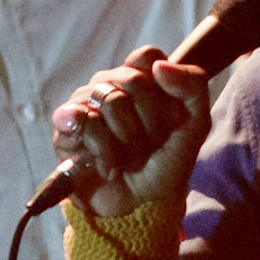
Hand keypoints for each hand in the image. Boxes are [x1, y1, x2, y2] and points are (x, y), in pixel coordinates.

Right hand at [52, 45, 211, 217]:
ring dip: (129, 142)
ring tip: (128, 160)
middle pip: (134, 80)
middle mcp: (109, 85)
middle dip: (151, 124)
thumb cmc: (165, 162)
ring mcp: (84, 102)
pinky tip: (107, 166)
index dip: (164, 89)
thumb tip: (159, 66)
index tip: (169, 121)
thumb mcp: (194, 125)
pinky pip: (83, 121)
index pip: (147, 56)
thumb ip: (193, 87)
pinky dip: (104, 151)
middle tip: (149, 147)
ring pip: (110, 101)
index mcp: (140, 78)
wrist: (141, 204)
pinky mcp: (64, 125)